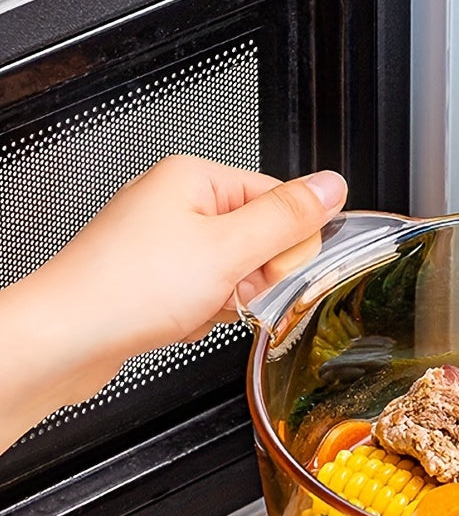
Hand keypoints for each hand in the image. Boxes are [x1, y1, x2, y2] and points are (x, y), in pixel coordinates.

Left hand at [0, 156, 346, 444]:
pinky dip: (204, 314)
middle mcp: (179, 204)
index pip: (279, 199)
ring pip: (235, 274)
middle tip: (230, 290)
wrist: (68, 337)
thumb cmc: (129, 287)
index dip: (288, 244)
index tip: (275, 270)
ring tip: (197, 307)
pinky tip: (182, 319)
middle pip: (259, 240)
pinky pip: (207, 295)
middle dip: (254, 278)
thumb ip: (288, 218)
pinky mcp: (157, 278)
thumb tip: (332, 187)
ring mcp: (165, 243)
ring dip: (229, 301)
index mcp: (196, 178)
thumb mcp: (228, 249)